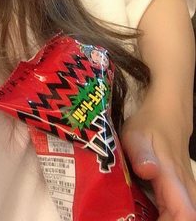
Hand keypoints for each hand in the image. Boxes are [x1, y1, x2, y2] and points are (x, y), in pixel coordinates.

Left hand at [121, 99, 195, 220]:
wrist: (168, 114)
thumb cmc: (149, 126)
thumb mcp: (137, 136)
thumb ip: (141, 155)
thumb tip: (148, 172)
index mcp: (173, 181)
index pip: (183, 216)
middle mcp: (185, 191)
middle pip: (185, 219)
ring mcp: (187, 191)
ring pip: (185, 215)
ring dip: (167, 219)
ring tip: (140, 218)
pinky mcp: (183, 191)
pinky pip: (181, 211)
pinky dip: (167, 216)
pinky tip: (147, 215)